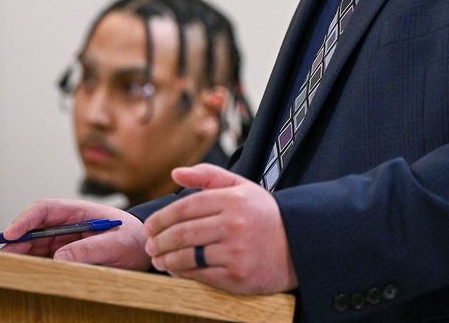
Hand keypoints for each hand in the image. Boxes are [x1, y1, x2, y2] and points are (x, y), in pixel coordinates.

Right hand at [0, 198, 149, 269]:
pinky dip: (33, 266)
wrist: (145, 249)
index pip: (45, 209)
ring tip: (10, 269)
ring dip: (21, 255)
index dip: (25, 220)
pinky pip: (44, 259)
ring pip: (35, 246)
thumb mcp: (115, 244)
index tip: (11, 234)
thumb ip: (89, 249)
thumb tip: (58, 259)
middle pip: (34, 229)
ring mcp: (65, 239)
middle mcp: (68, 223)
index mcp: (78, 211)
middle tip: (3, 259)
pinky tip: (26, 275)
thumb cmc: (133, 240)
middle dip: (16, 242)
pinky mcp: (67, 254)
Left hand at [144, 164, 297, 293]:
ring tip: (158, 259)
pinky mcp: (237, 275)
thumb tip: (175, 172)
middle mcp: (234, 224)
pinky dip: (181, 273)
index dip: (162, 217)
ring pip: (187, 255)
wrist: (299, 245)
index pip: (186, 207)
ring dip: (166, 259)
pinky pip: (200, 274)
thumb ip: (208, 176)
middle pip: (182, 232)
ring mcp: (236, 251)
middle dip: (159, 240)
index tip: (150, 226)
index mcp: (233, 199)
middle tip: (149, 245)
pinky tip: (175, 270)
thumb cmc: (265, 215)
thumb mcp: (242, 187)